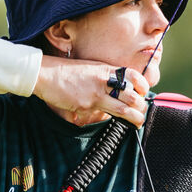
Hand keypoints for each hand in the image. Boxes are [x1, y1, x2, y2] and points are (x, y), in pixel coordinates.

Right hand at [33, 55, 150, 127]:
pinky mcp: (87, 105)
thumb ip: (106, 78)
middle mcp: (105, 80)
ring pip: (123, 109)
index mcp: (107, 69)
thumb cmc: (68, 72)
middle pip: (132, 96)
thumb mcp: (92, 69)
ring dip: (135, 118)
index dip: (143, 86)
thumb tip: (120, 90)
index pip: (134, 76)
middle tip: (142, 113)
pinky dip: (113, 119)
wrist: (47, 74)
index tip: (144, 94)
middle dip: (141, 107)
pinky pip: (103, 114)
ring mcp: (96, 93)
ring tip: (138, 123)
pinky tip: (117, 122)